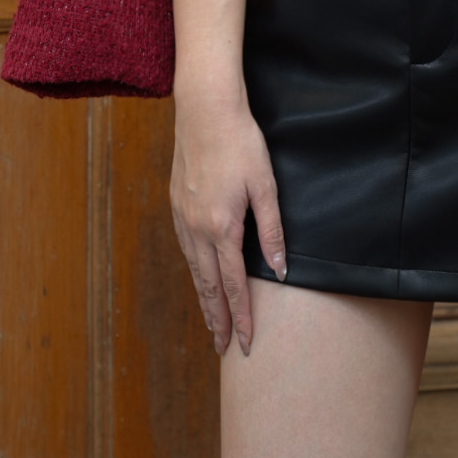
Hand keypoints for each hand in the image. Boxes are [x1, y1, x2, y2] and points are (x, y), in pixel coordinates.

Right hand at [170, 84, 285, 358]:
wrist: (205, 109)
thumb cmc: (240, 142)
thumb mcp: (265, 186)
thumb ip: (272, 231)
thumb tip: (280, 270)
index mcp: (221, 228)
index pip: (233, 285)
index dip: (241, 316)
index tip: (245, 343)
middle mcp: (196, 229)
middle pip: (208, 285)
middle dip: (217, 319)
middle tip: (222, 348)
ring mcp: (182, 217)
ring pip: (193, 270)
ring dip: (204, 298)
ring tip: (211, 321)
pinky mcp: (176, 204)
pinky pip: (185, 248)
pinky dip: (193, 271)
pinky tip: (198, 275)